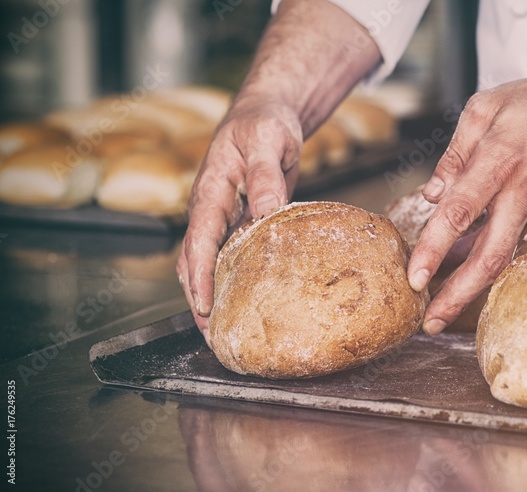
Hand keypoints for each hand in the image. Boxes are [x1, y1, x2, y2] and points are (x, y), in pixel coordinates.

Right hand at [177, 97, 301, 338]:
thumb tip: (266, 212)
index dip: (199, 276)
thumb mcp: (268, 142)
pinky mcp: (243, 222)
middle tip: (215, 338)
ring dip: (216, 295)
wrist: (268, 114)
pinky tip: (252, 302)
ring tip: (228, 332)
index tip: (203, 307)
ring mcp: (226, 218)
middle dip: (200, 300)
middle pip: (196, 262)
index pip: (198, 240)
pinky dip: (237, 280)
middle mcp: (213, 210)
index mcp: (211, 192)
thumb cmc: (265, 123)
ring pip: (212, 263)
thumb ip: (266, 176)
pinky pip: (235, 256)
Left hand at [407, 67, 526, 333]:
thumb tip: (432, 195)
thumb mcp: (487, 108)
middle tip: (430, 323)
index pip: (461, 212)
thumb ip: (455, 153)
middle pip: (490, 256)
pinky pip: (512, 243)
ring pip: (503, 258)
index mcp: (501, 160)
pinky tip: (462, 272)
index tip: (415, 277)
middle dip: (458, 295)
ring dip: (471, 287)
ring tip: (440, 309)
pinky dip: (487, 262)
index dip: (435, 248)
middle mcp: (522, 192)